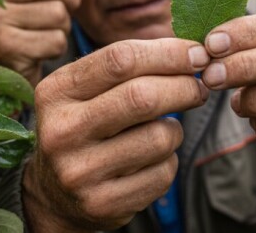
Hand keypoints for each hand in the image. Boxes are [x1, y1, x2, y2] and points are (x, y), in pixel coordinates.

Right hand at [22, 39, 210, 231]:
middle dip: (184, 87)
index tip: (197, 54)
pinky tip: (152, 159)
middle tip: (199, 87)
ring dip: (175, 129)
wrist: (56, 193)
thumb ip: (129, 66)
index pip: (121, 59)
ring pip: (160, 137)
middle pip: (143, 97)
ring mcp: (80, 171)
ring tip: (163, 129)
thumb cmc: (85, 125)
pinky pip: (163, 173)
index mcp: (56, 91)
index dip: (168, 53)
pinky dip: (169, 161)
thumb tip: (193, 53)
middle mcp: (61, 131)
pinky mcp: (103, 203)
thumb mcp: (87, 89)